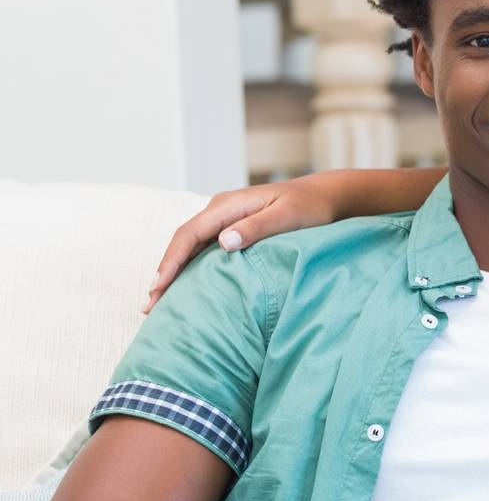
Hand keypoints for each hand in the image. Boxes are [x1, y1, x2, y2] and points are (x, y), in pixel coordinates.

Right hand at [145, 177, 336, 310]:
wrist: (325, 196)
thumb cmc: (310, 207)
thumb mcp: (288, 216)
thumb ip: (257, 227)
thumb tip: (224, 242)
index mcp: (229, 204)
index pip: (190, 233)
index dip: (172, 261)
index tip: (159, 287)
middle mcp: (220, 208)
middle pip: (183, 241)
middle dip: (165, 271)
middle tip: (150, 305)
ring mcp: (224, 218)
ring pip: (190, 245)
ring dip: (174, 271)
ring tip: (160, 301)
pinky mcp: (232, 227)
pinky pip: (203, 247)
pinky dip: (190, 266)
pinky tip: (185, 286)